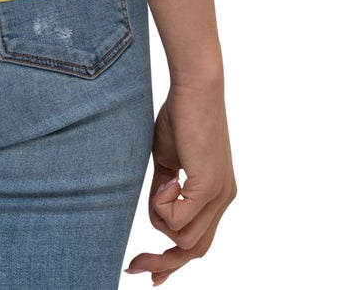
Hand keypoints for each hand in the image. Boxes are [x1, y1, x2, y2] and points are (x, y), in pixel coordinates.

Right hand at [125, 80, 236, 284]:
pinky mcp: (209, 186)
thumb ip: (165, 191)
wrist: (195, 86)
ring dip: (160, 217)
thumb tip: (157, 215)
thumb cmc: (180, 115)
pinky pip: (179, 219)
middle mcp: (223, 199)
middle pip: (195, 250)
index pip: (199, 242)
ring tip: (160, 181)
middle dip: (163, 263)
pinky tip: (165, 178)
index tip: (150, 276)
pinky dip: (163, 205)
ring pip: (184, 237)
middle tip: (133, 267)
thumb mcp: (169, 161)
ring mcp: (219, 195)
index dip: (174, 263)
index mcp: (216, 194)